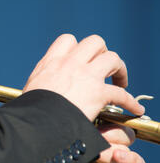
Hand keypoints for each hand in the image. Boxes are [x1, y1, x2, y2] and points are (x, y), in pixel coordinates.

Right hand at [23, 34, 144, 120]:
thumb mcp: (30, 89)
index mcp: (51, 62)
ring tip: (120, 83)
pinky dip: (130, 103)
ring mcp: (85, 76)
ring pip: (112, 58)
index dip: (78, 48)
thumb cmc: (29, 110)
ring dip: (119, 70)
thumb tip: (38, 91)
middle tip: (104, 69)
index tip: (82, 61)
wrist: (34, 121)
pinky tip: (134, 110)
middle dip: (103, 53)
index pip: (68, 41)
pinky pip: (121, 94)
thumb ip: (40, 82)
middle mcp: (69, 63)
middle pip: (95, 42)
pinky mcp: (98, 93)